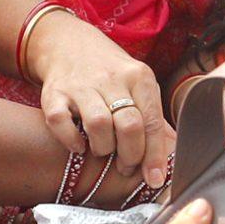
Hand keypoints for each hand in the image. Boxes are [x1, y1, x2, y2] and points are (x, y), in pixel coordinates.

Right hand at [29, 8, 169, 186]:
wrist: (69, 44)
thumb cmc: (112, 74)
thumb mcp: (139, 85)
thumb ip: (153, 119)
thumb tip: (170, 161)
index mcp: (140, 77)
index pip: (152, 122)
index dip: (155, 156)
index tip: (155, 179)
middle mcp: (111, 78)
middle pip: (129, 125)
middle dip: (130, 155)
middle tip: (126, 167)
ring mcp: (81, 85)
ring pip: (99, 125)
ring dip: (103, 148)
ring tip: (102, 151)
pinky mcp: (53, 93)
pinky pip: (61, 122)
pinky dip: (71, 141)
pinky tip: (79, 146)